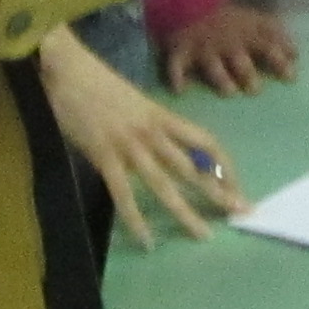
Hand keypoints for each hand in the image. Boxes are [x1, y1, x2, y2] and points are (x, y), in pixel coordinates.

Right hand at [37, 34, 240, 245]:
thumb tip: (157, 148)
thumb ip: (147, 125)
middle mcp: (153, 132)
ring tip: (204, 235)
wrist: (66, 68)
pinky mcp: (105, 156)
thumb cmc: (94, 82)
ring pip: (165, 185)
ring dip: (186, 212)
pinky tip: (146, 240)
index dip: (224, 164)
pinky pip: (124, 194)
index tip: (236, 184)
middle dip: (220, 191)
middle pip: (193, 167)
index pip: (205, 141)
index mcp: (161, 116)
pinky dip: (135, 220)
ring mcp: (130, 145)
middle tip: (242, 212)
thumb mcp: (131, 101)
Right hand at [161, 0, 298, 96]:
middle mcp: (227, 42)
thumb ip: (276, 34)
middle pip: (240, 58)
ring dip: (220, 78)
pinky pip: (176, 65)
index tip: (291, 78)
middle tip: (255, 90)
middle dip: (248, 73)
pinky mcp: (182, 52)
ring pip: (213, 65)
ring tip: (229, 92)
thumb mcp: (255, 19)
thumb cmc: (228, 19)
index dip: (280, 60)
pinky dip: (176, 76)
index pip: (268, 45)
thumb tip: (296, 55)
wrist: (189, 2)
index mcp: (246, 33)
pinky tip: (180, 90)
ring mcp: (204, 48)